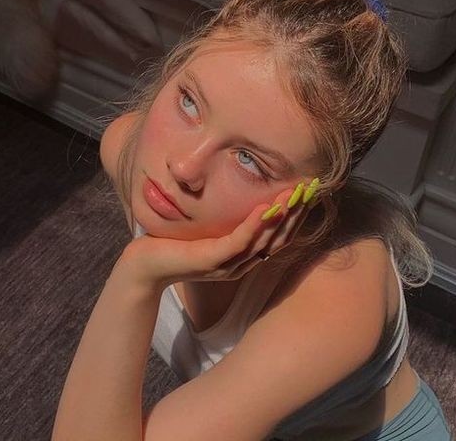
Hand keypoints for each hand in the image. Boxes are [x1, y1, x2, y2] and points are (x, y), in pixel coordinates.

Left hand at [116, 180, 319, 290]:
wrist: (144, 267)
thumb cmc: (174, 244)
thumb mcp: (207, 229)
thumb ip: (227, 218)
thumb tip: (242, 192)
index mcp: (243, 257)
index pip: (279, 236)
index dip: (296, 215)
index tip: (309, 192)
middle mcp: (241, 263)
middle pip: (278, 238)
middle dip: (296, 213)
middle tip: (311, 188)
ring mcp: (228, 264)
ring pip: (263, 240)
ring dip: (280, 216)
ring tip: (294, 194)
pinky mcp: (211, 260)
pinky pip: (238, 241)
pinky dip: (253, 224)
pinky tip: (264, 207)